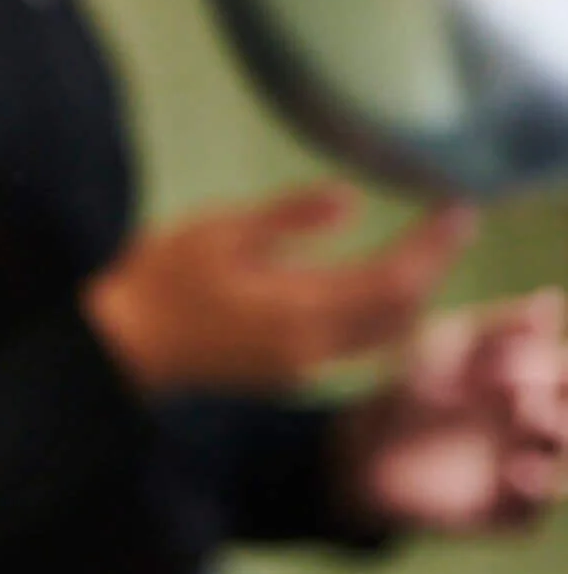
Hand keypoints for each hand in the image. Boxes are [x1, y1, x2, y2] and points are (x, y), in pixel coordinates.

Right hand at [84, 183, 472, 394]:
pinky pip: (357, 343)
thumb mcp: (219, 231)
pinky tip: (373, 284)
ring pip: (383, 334)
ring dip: (410, 294)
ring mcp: (302, 365)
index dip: (432, 244)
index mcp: (300, 310)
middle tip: (447, 223)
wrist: (118, 347)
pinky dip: (379, 312)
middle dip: (431, 267)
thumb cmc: (159, 282)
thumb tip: (352, 202)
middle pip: (401, 313)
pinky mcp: (288, 371)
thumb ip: (288, 217)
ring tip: (420, 249)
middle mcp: (314, 347)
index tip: (456, 207)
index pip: (393, 279)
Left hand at [340, 289, 567, 531]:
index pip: (567, 376)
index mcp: (538, 388)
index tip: (534, 362)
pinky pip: (532, 510)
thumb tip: (551, 300)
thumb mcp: (446, 348)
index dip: (559, 369)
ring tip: (533, 420)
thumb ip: (497, 328)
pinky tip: (515, 471)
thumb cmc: (411, 388)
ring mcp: (529, 472)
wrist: (365, 449)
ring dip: (558, 439)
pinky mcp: (506, 512)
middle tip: (532, 392)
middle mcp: (543, 432)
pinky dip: (532, 493)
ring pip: (562, 461)